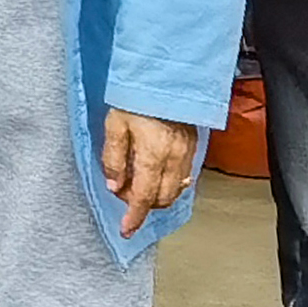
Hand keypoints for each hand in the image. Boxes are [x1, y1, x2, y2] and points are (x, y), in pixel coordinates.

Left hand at [100, 108, 199, 237]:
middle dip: (144, 205)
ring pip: (177, 189)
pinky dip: (171, 183)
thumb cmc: (137, 98)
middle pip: (163, 198)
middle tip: (125, 196)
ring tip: (138, 185)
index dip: (134, 217)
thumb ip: (114, 158)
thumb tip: (115, 185)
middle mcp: (174, 158)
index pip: (143, 197)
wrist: (166, 76)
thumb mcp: (114, 125)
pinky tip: (158, 176)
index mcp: (153, 156)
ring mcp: (187, 152)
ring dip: (158, 196)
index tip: (126, 230)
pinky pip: (185, 174)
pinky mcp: (193, 145)